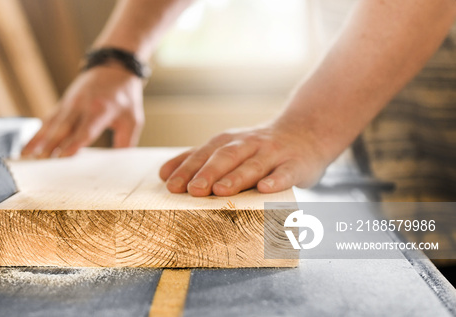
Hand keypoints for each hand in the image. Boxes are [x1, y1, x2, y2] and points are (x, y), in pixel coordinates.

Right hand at [21, 66, 144, 157]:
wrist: (113, 66)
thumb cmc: (124, 95)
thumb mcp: (133, 118)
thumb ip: (125, 142)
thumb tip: (117, 165)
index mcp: (101, 110)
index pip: (85, 130)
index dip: (74, 143)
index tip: (62, 157)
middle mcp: (81, 106)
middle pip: (63, 129)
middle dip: (51, 146)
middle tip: (40, 163)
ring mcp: (68, 104)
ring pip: (51, 125)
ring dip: (38, 141)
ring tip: (25, 157)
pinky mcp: (62, 105)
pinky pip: (47, 122)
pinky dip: (36, 135)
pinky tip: (26, 148)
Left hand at [158, 123, 332, 195]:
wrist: (307, 131)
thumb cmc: (259, 148)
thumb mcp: (228, 148)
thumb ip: (199, 159)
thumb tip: (164, 174)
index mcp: (228, 142)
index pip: (204, 154)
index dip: (186, 168)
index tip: (170, 184)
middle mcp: (248, 145)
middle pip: (226, 157)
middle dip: (208, 172)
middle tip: (192, 190)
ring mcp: (273, 154)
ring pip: (253, 165)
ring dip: (237, 177)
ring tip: (221, 191)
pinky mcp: (296, 164)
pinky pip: (286, 173)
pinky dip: (276, 181)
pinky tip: (265, 189)